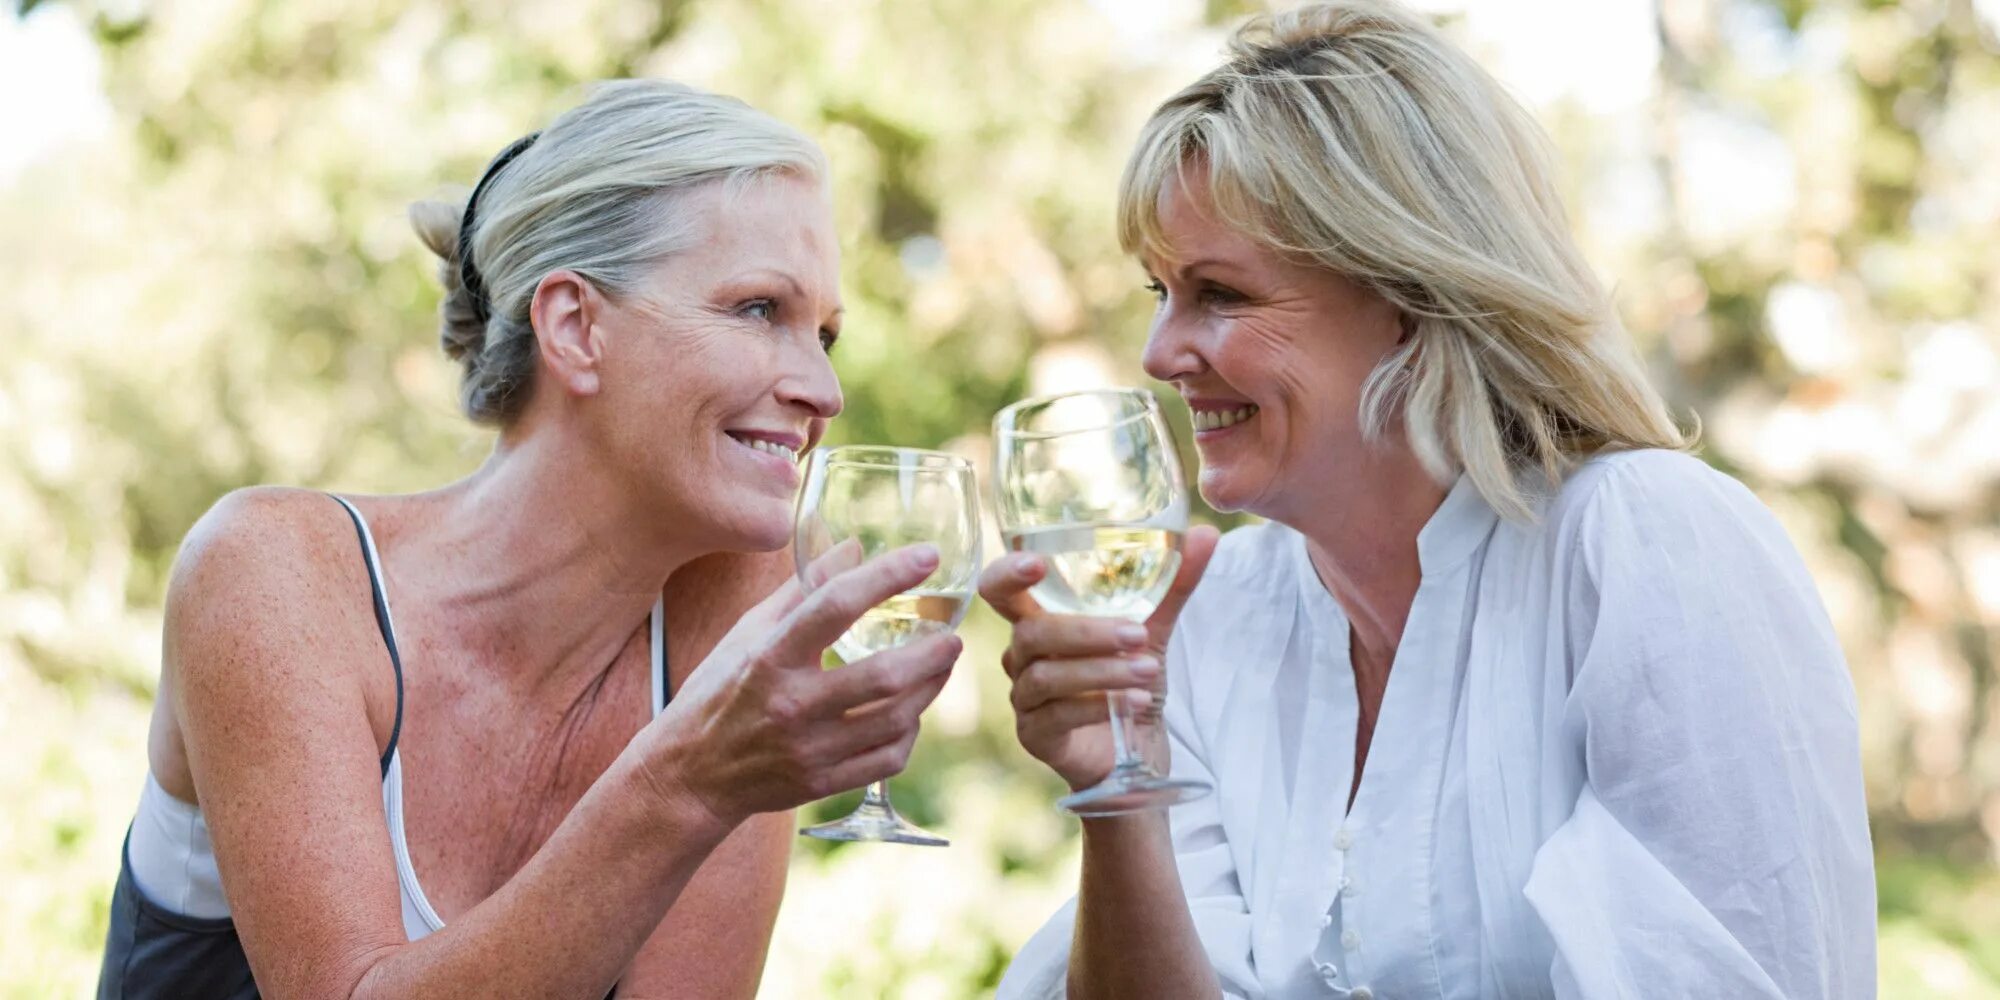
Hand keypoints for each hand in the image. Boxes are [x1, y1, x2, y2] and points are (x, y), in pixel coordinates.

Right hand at [641, 541, 960, 829]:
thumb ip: (805, 588)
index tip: (927, 556)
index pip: (835, 605)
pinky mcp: (822, 782)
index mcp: (769, 656)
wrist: (691, 774)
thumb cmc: (721, 690)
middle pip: (882, 676)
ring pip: (896, 718)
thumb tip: (854, 546)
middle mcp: (791, 703)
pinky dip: (910, 731)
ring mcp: (809, 749)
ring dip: (930, 688)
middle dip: (932, 652)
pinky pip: (889, 757)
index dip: (887, 575)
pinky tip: (911, 712)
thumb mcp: (750, 630)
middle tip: (952, 636)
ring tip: (940, 666)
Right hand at [978, 525, 1218, 790]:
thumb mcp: (1152, 629)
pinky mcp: (1035, 735)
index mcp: (1038, 620)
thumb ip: (1172, 583)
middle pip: (1032, 633)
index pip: (1000, 589)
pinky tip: (1138, 702)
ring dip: (1104, 671)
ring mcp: (1024, 697)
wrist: (1135, 749)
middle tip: (1137, 634)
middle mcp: (1021, 655)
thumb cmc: (1130, 679)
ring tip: (1150, 671)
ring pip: (1049, 675)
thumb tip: (1205, 533)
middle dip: (1086, 632)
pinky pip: (1058, 714)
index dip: (1007, 573)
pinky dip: (1100, 705)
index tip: (1036, 563)